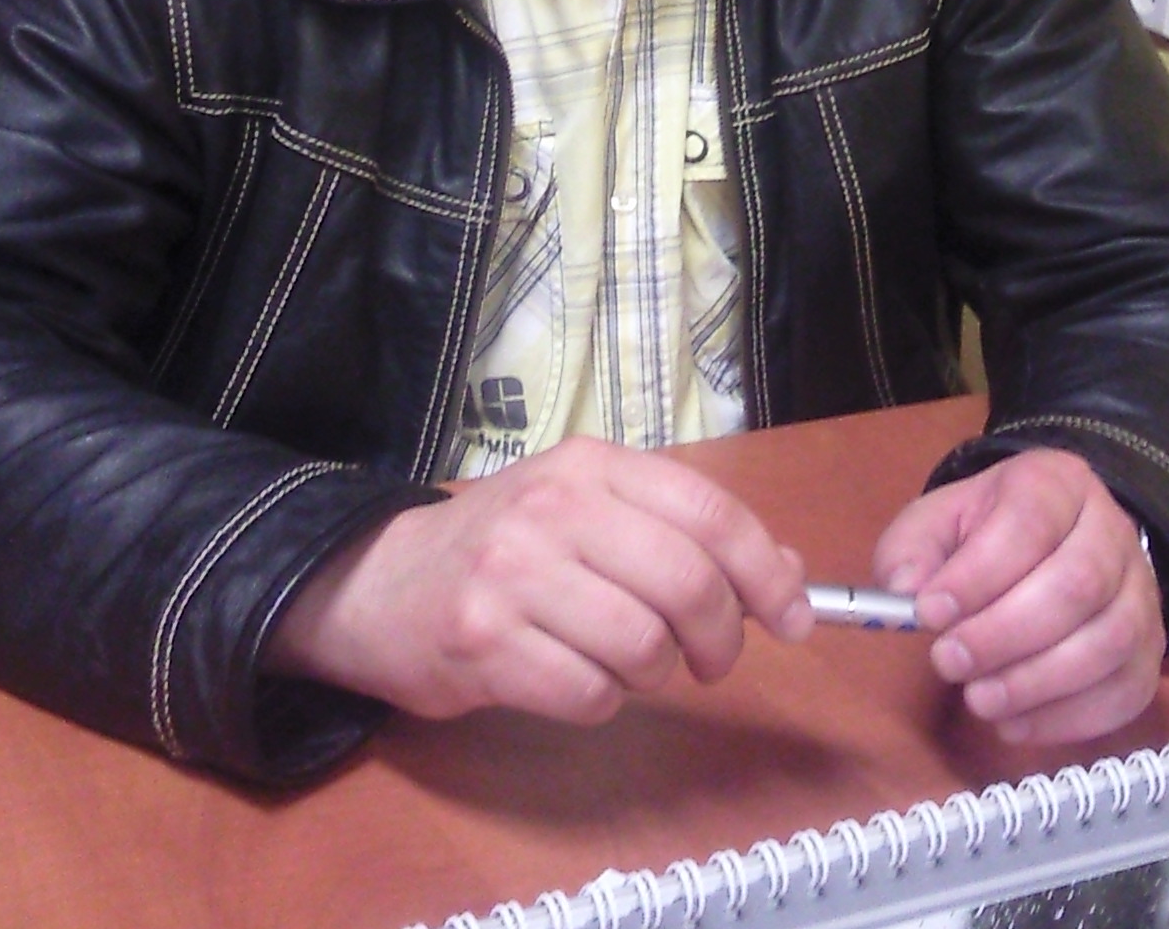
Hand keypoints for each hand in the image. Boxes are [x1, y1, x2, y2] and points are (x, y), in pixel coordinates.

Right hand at [262, 437, 812, 723]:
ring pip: (643, 646)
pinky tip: (573, 680)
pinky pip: (589, 694)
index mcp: (589, 466)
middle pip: (688, 584)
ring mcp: (512, 575)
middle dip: (722, 639)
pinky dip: (601, 702)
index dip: (767, 573)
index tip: (794, 619)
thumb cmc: (500, 548)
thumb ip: (682, 533)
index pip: (710, 514)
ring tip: (626, 665)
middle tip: (714, 663)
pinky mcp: (482, 644)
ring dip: (654, 674)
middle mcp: (552, 508)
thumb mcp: (589, 512)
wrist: (374, 583)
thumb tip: (788, 573)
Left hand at [871, 449, 1162, 744]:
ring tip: (978, 699)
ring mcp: (1142, 593)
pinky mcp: (1150, 652)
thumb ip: (911, 550)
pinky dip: (1068, 719)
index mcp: (1057, 483)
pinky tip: (1015, 724)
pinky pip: (1127, 692)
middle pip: (1078, 584)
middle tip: (948, 663)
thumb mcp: (937, 523)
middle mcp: (1112, 531)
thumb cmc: (985, 536)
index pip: (1029, 522)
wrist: (1053, 547)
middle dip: (1005, 634)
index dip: (980, 573)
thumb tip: (904, 591)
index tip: (930, 613)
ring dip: (1037, 682)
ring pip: (1109, 641)